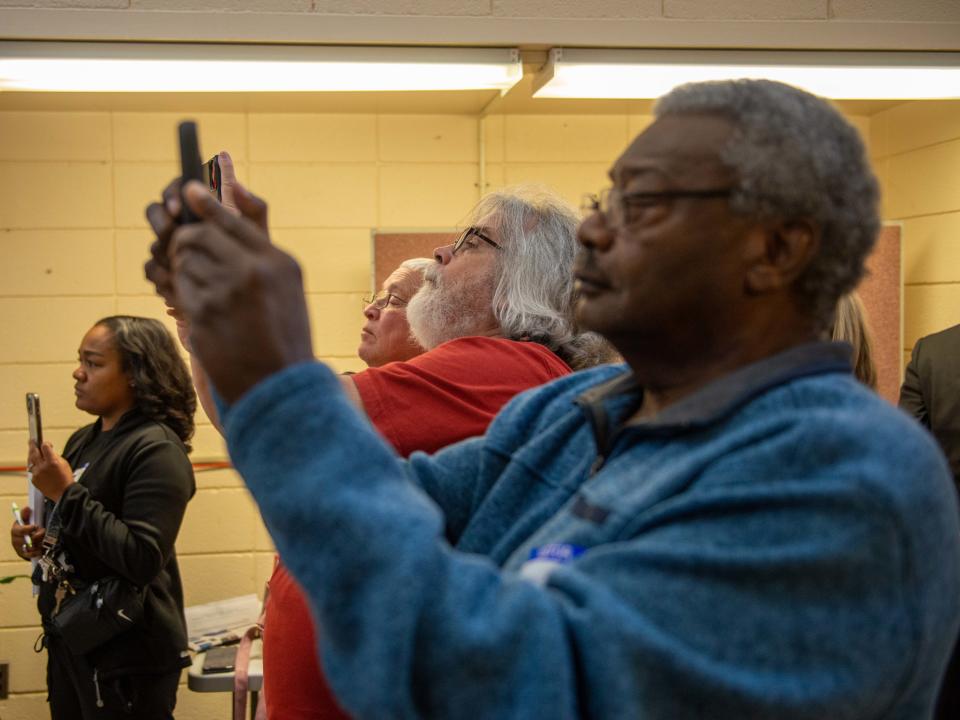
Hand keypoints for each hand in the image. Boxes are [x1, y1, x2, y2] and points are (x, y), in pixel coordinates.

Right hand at [10, 505, 43, 559]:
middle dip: (36, 536)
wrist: (28, 539)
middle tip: (43, 532)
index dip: (28, 529)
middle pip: (26, 540)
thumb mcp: (27, 520)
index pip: (19, 530)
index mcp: (15, 530)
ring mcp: (19, 548)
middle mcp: (15, 540)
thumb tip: (27, 508)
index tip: (35, 526)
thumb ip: (26, 514)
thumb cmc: (27, 527)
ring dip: (38, 544)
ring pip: (30, 548)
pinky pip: (31, 555)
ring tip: (43, 539)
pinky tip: (41, 548)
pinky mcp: (24, 555)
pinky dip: (37, 552)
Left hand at [28, 441, 73, 502]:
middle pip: (34, 452)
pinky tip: (36, 464)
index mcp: (52, 462)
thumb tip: (48, 451)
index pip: (45, 447)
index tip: (46, 444)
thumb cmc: (66, 479)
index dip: (46, 444)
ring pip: (30, 460)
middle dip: (33, 445)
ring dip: (31, 455)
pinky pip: (31, 469)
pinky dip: (34, 466)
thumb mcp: (65, 464)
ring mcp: (36, 473)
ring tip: (32, 451)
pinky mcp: (33, 479)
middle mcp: (43, 467)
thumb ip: (55, 456)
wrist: (63, 493)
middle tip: (32, 441)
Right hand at [144, 151, 267, 316]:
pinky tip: (175, 284)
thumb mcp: (259, 236)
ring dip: (164, 251)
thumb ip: (253, 209)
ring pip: (154, 242)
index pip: (178, 189)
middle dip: (161, 222)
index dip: (173, 195)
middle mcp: (181, 224)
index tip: (179, 208)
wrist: (250, 298)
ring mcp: (169, 247)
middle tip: (171, 233)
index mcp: (201, 209)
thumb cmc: (256, 260)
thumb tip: (236, 185)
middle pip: (155, 212)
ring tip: (178, 264)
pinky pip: (151, 269)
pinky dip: (161, 275)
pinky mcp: (163, 270)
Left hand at [166, 180, 313, 402]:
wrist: (280, 385)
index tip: (189, 190)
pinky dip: (184, 292)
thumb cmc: (285, 332)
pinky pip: (179, 288)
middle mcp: (251, 272)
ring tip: (204, 286)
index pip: (231, 219)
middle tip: (186, 248)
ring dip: (185, 268)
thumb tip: (235, 187)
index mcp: (277, 262)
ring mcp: (224, 294)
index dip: (205, 202)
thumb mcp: (289, 284)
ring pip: (183, 261)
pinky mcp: (201, 316)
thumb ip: (261, 240)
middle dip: (186, 240)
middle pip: (197, 235)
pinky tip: (201, 305)